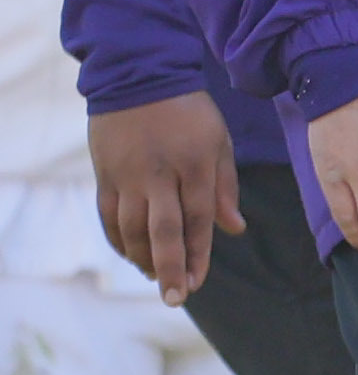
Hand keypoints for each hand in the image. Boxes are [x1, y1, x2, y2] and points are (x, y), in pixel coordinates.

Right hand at [86, 95, 239, 303]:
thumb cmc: (189, 112)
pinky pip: (109, 215)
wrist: (138, 76)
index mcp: (195, 164)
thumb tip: (235, 230)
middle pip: (163, 230)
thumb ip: (225, 188)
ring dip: (143, 258)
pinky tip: (131, 255)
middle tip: (175, 298)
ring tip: (156, 277)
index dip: (198, 254)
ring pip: (132, 227)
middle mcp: (160, 174)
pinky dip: (118, 239)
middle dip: (170, 267)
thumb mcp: (219, 142)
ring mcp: (128, 175)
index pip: (198, 219)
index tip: (198, 283)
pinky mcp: (105, 174)